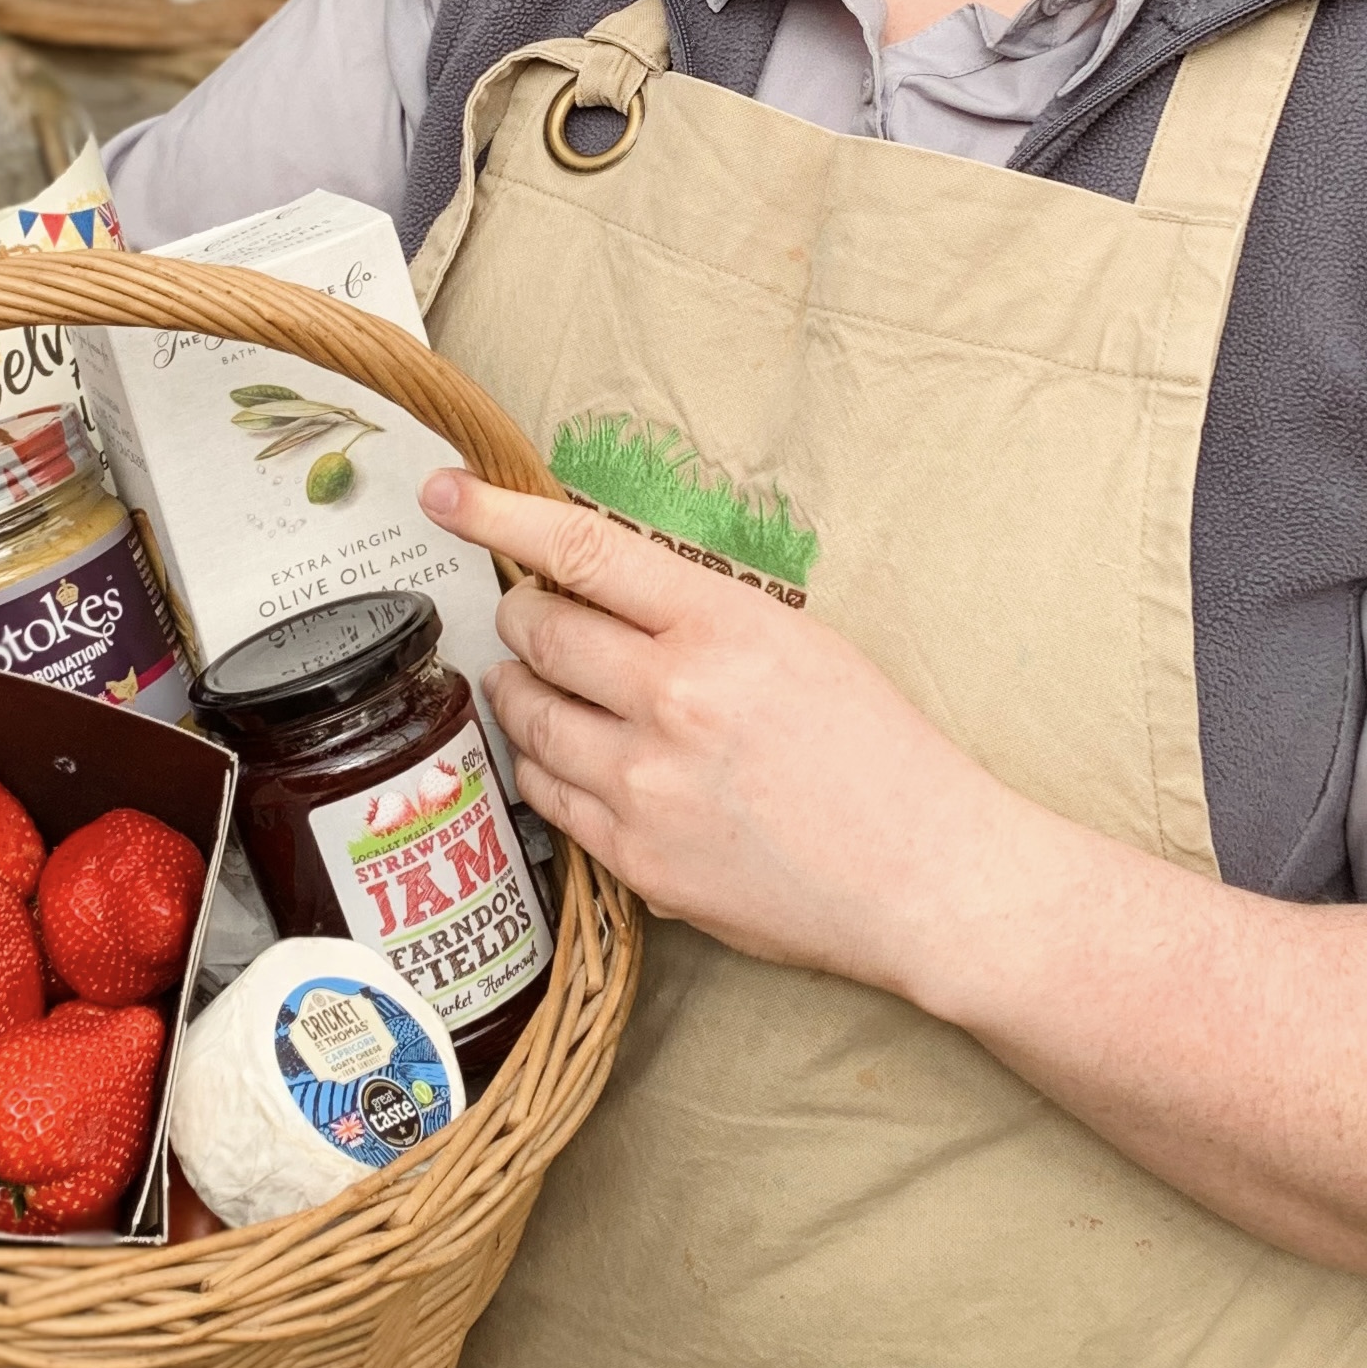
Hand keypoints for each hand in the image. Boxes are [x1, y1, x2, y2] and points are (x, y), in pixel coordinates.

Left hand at [422, 471, 999, 994]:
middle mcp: (672, 698)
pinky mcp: (633, 856)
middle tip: (533, 618)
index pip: (581, 552)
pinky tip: (573, 756)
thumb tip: (600, 588)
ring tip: (544, 686)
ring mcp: (645, 783)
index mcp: (721, 626)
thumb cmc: (876, 749)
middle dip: (521, 617)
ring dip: (521, 690)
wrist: (921, 873)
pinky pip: (545, 792)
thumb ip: (696, 612)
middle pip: (536, 632)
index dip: (498, 514)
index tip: (446, 494)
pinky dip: (544, 762)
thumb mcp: (799, 640)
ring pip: (525, 714)